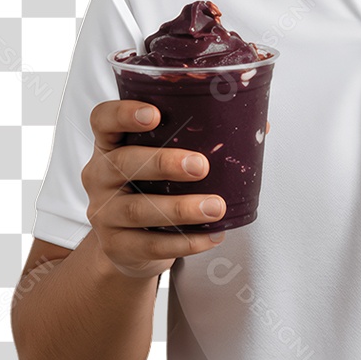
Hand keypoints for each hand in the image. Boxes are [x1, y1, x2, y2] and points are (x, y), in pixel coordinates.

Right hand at [82, 99, 271, 278]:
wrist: (131, 244)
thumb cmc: (155, 186)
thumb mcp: (167, 157)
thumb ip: (203, 136)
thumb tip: (261, 124)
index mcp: (112, 143)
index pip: (103, 119)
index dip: (123, 113)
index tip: (155, 114)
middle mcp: (99, 174)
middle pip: (122, 163)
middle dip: (163, 162)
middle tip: (201, 165)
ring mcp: (104, 212)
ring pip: (138, 209)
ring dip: (181, 208)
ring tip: (216, 207)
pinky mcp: (116, 246)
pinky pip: (150, 244)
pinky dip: (185, 242)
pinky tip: (212, 235)